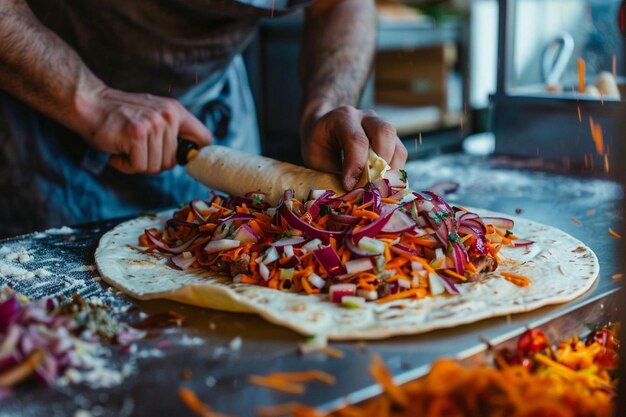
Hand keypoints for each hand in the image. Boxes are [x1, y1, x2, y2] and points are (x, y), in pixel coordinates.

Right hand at [80, 87, 211, 173]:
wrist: (88, 104)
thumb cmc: (119, 117)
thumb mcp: (153, 117)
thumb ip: (172, 133)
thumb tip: (191, 158)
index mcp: (176, 111)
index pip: (204, 139)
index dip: (195, 155)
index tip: (184, 160)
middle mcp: (168, 116)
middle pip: (172, 162)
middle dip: (152, 161)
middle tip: (135, 148)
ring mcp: (153, 124)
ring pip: (155, 166)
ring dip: (136, 163)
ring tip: (125, 147)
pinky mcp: (137, 134)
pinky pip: (139, 166)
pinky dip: (125, 165)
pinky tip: (117, 152)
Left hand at [300, 105, 407, 189]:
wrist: (323, 130)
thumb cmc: (319, 145)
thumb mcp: (316, 158)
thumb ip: (333, 172)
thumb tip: (352, 193)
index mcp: (343, 118)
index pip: (357, 140)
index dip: (356, 166)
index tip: (349, 186)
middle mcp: (366, 117)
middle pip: (385, 132)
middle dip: (380, 163)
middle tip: (369, 185)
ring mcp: (382, 127)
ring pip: (398, 145)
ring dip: (390, 171)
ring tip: (377, 187)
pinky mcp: (391, 140)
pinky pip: (400, 155)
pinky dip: (394, 172)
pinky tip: (381, 184)